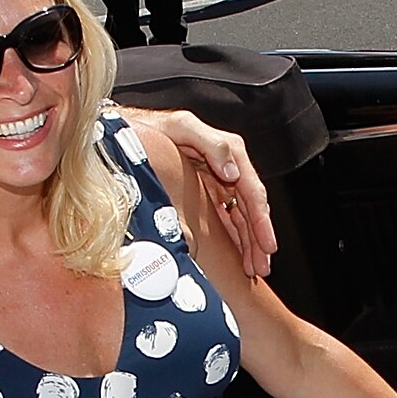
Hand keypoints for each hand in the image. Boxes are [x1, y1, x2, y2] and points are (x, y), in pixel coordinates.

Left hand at [120, 105, 275, 276]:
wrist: (129, 133)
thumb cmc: (155, 127)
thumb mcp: (183, 127)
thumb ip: (211, 144)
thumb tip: (233, 173)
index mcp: (229, 153)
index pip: (252, 192)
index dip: (261, 220)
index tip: (267, 244)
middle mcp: (228, 169)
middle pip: (250, 210)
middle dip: (259, 240)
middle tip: (262, 268)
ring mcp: (217, 182)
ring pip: (240, 219)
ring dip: (249, 245)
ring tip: (254, 270)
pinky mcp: (205, 193)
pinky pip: (226, 220)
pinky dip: (234, 240)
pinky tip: (237, 258)